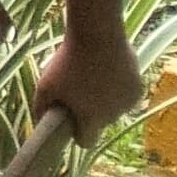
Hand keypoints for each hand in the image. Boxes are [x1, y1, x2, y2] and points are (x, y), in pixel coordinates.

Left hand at [31, 27, 143, 145]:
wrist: (97, 35)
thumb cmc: (68, 61)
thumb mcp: (45, 84)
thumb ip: (40, 107)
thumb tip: (38, 120)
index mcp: (92, 119)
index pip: (86, 141)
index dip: (77, 133)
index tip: (72, 120)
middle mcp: (113, 117)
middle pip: (100, 123)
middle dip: (90, 112)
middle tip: (78, 90)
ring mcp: (128, 103)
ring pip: (114, 109)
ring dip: (105, 100)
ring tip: (92, 78)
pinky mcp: (138, 89)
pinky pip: (125, 96)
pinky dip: (117, 89)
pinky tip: (107, 73)